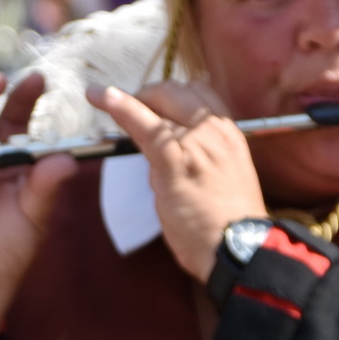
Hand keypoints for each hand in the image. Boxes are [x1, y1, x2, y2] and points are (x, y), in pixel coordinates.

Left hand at [88, 80, 267, 281]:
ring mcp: (197, 143)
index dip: (171, 93)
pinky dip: (119, 106)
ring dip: (129, 101)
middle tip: (127, 108)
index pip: (198, 91)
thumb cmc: (226, 222)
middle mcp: (215, 131)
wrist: (238, 248)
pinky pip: (143, 124)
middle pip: (176, 90)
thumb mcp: (218, 176)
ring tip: (104, 101)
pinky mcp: (175, 160)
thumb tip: (159, 146)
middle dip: (149, 94)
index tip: (153, 103)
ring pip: (159, 102)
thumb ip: (194, 155)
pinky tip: (99, 97)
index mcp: (228, 133)